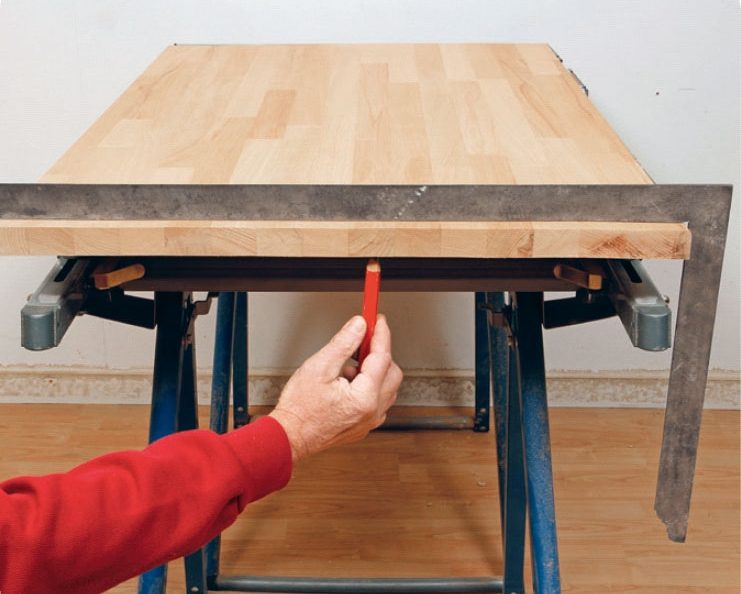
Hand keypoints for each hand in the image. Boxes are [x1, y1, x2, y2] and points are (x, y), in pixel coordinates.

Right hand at [269, 315, 401, 462]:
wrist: (289, 436)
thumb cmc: (299, 408)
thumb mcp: (319, 366)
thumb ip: (343, 343)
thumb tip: (359, 326)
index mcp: (364, 398)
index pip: (382, 357)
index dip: (381, 334)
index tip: (378, 320)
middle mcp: (372, 412)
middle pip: (392, 372)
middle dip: (379, 353)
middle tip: (362, 341)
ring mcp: (369, 421)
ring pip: (387, 387)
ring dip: (373, 371)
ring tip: (346, 368)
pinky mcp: (364, 425)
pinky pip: (378, 400)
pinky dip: (370, 386)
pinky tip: (347, 383)